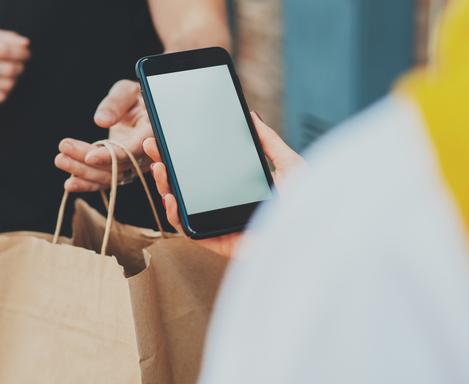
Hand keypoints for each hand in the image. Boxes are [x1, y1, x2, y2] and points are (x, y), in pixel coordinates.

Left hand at [55, 80, 153, 191]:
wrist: (140, 109)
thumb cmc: (135, 97)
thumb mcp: (126, 92)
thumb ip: (116, 103)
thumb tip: (101, 120)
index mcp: (151, 133)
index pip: (132, 150)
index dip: (110, 156)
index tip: (88, 156)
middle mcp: (146, 154)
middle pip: (117, 168)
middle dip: (88, 164)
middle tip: (63, 150)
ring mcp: (134, 165)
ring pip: (110, 178)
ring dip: (83, 172)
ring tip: (60, 160)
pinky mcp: (122, 169)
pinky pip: (106, 180)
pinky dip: (88, 183)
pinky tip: (70, 183)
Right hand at [143, 111, 303, 256]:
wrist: (314, 234)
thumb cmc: (309, 205)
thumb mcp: (290, 164)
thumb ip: (269, 141)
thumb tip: (252, 117)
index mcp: (240, 187)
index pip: (205, 169)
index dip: (184, 154)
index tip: (170, 136)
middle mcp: (227, 206)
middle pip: (188, 186)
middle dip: (167, 166)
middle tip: (154, 146)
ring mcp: (221, 224)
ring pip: (182, 207)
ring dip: (166, 187)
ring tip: (161, 168)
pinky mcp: (219, 242)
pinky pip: (190, 231)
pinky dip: (176, 215)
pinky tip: (172, 198)